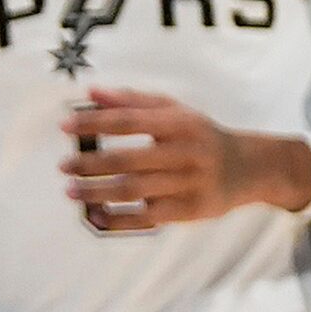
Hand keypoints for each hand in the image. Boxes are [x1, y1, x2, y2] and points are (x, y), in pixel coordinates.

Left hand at [61, 88, 310, 231]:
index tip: (64, 126)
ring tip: (71, 190)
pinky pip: (147, 218)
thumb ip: (131, 100)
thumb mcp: (174, 110)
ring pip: (134, 191)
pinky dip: (118, 219)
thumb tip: (91, 92)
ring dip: (97, 192)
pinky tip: (94, 215)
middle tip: (63, 166)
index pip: (128, 121)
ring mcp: (190, 185)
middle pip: (128, 161)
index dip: (94, 123)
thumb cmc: (198, 134)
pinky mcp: (190, 211)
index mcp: (179, 123)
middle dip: (90, 164)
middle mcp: (186, 154)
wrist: (248, 168)